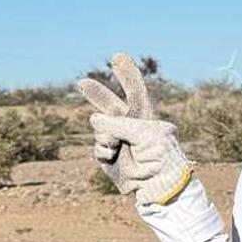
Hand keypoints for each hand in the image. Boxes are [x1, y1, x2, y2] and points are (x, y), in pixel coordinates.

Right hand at [75, 53, 194, 206]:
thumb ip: (117, 122)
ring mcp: (119, 141)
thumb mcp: (142, 132)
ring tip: (117, 145)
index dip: (126, 74)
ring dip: (105, 134)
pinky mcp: (109, 156)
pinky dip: (102, 149)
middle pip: (110, 105)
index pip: (135, 91)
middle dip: (96, 94)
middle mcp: (131, 126)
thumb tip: (93, 119)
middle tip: (81, 83)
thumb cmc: (159, 157)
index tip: (117, 56)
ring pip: (99, 127)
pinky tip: (111, 154)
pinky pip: (98, 146)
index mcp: (146, 116)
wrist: (159, 185)